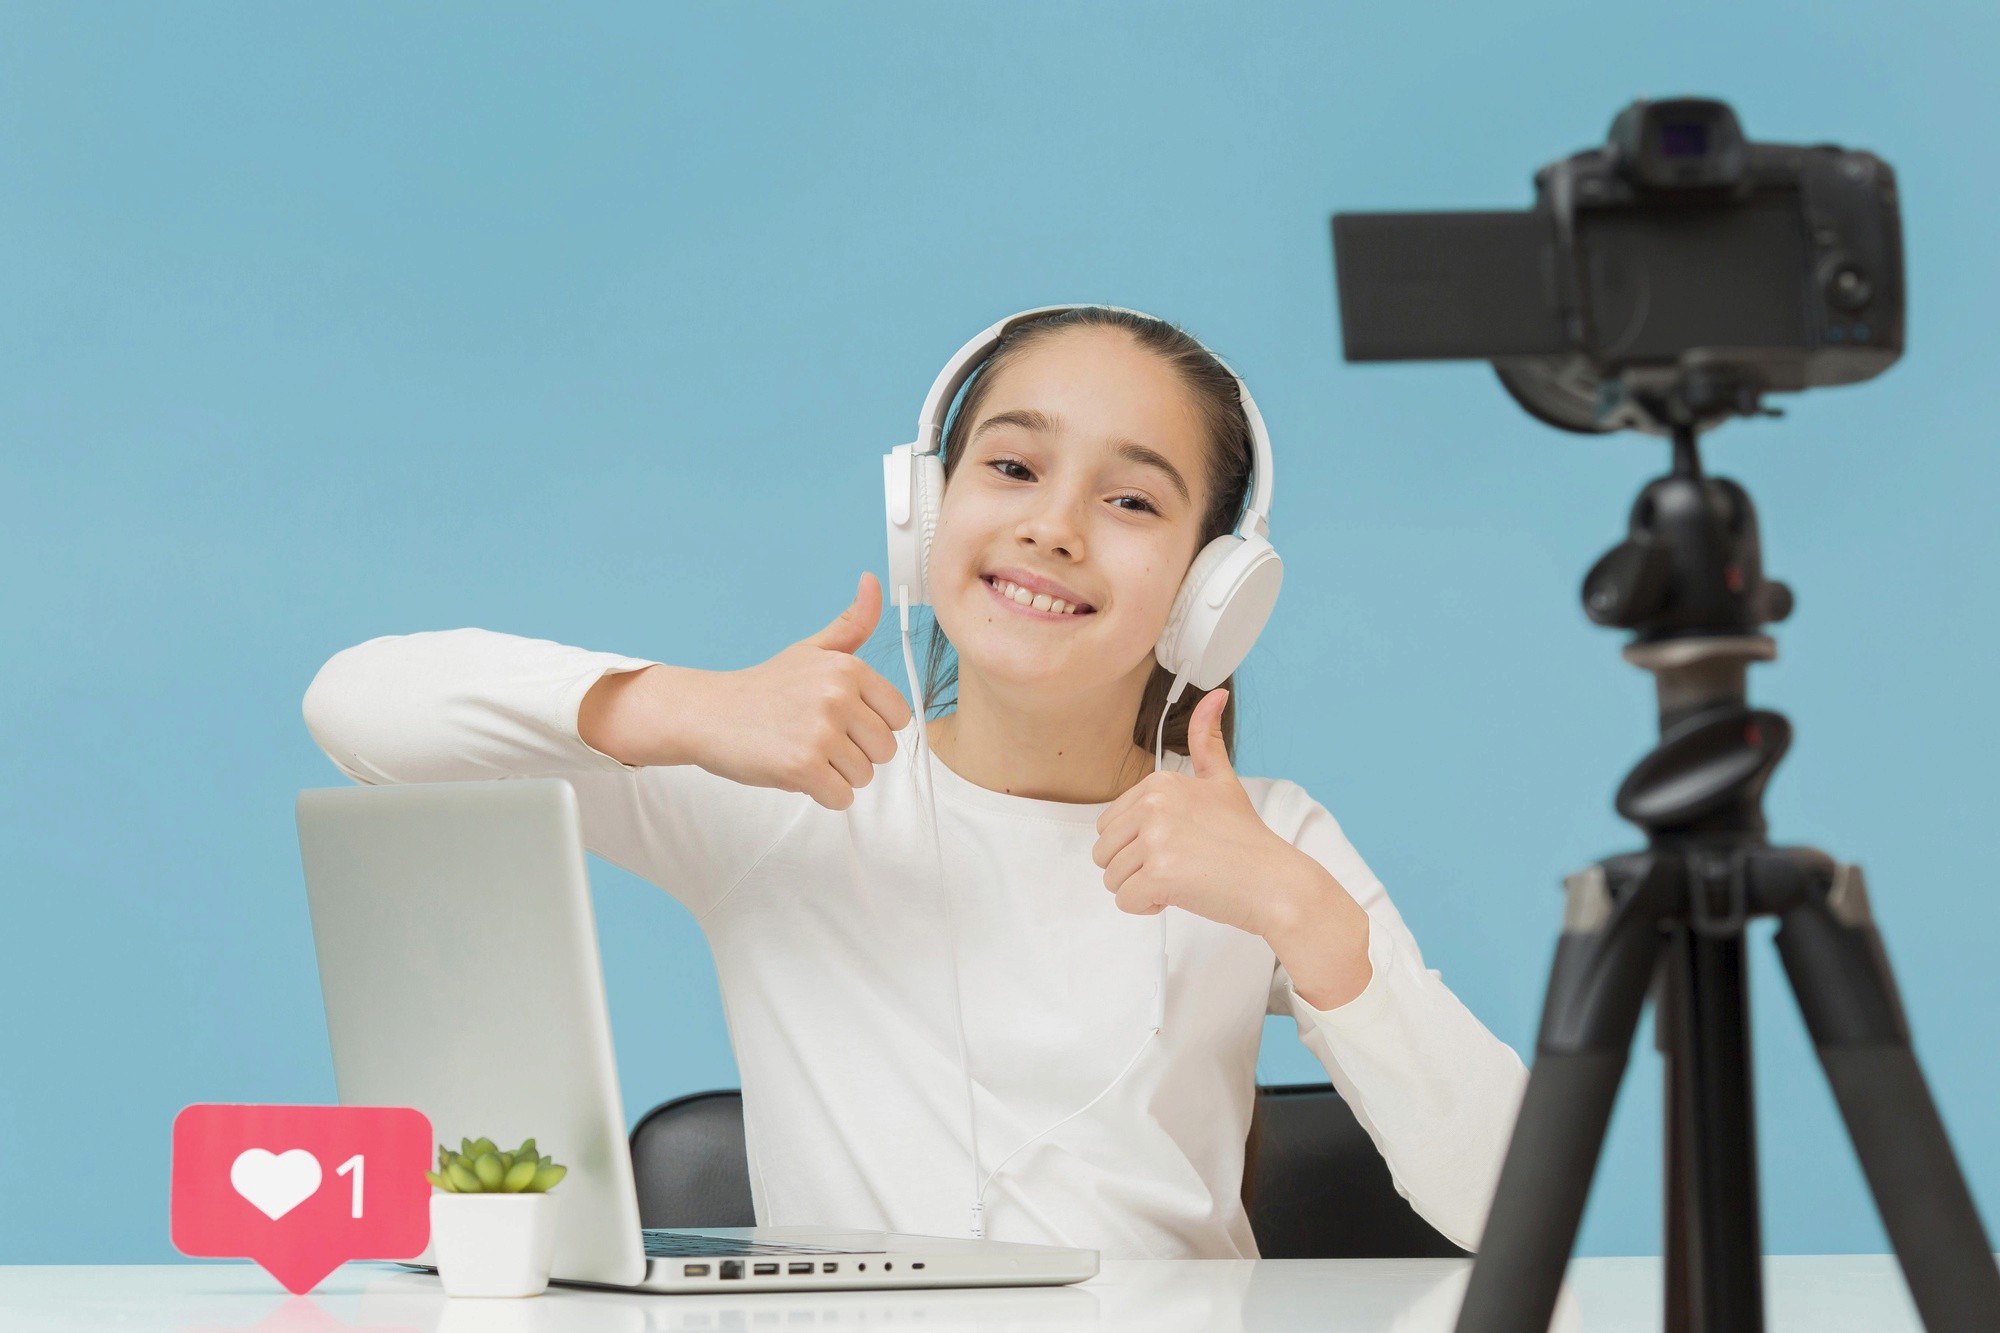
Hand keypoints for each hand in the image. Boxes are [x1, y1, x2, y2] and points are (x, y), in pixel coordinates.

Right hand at [672, 572, 913, 808]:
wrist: (708, 713)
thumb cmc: (763, 687)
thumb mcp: (810, 650)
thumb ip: (851, 624)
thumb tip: (872, 580)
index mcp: (848, 668)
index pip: (899, 716)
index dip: (872, 726)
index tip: (843, 722)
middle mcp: (838, 696)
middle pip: (885, 750)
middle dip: (856, 753)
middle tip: (817, 740)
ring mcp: (821, 732)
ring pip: (865, 776)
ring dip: (837, 775)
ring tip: (804, 753)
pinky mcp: (803, 767)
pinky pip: (841, 797)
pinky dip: (823, 795)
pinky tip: (798, 773)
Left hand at [1091, 688, 1317, 935]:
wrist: (1275, 883)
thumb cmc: (1246, 839)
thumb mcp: (1223, 781)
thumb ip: (1207, 740)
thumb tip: (1215, 694)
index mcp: (1159, 783)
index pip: (1110, 825)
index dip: (1137, 845)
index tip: (1176, 845)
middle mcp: (1154, 805)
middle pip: (1104, 851)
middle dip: (1133, 868)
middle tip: (1177, 867)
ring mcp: (1156, 838)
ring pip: (1111, 878)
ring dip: (1140, 889)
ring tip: (1180, 880)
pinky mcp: (1160, 873)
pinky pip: (1125, 900)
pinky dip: (1146, 906)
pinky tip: (1178, 896)